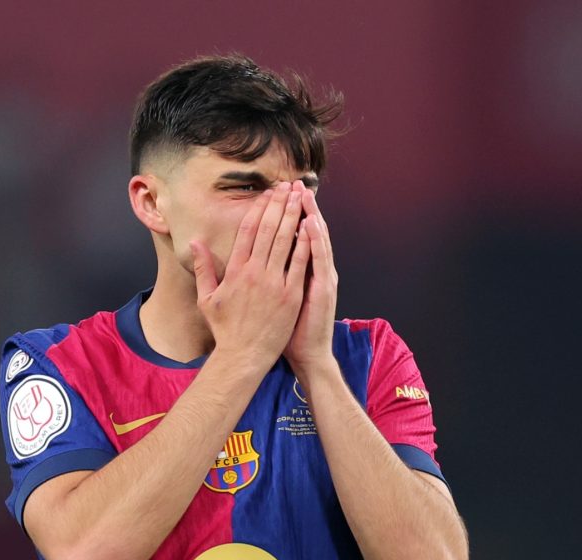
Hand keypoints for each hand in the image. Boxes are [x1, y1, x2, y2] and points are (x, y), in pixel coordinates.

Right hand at [191, 181, 312, 365]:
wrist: (243, 356)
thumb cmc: (225, 329)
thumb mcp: (206, 298)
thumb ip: (202, 268)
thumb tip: (194, 243)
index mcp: (235, 271)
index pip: (247, 231)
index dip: (258, 209)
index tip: (267, 194)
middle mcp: (254, 273)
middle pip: (268, 230)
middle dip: (279, 205)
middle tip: (287, 186)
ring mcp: (274, 283)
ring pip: (285, 242)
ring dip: (293, 217)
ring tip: (300, 198)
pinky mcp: (290, 296)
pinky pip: (299, 264)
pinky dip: (305, 244)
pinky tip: (311, 227)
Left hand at [285, 180, 337, 372]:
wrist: (308, 354)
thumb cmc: (290, 329)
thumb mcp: (280, 299)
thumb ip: (273, 275)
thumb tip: (258, 258)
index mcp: (301, 271)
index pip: (294, 236)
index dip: (287, 215)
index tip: (278, 194)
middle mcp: (314, 270)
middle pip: (307, 232)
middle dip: (300, 208)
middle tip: (295, 184)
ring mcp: (321, 277)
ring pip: (316, 240)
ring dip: (311, 216)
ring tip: (304, 195)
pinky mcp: (323, 288)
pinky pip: (318, 261)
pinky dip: (315, 242)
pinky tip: (311, 225)